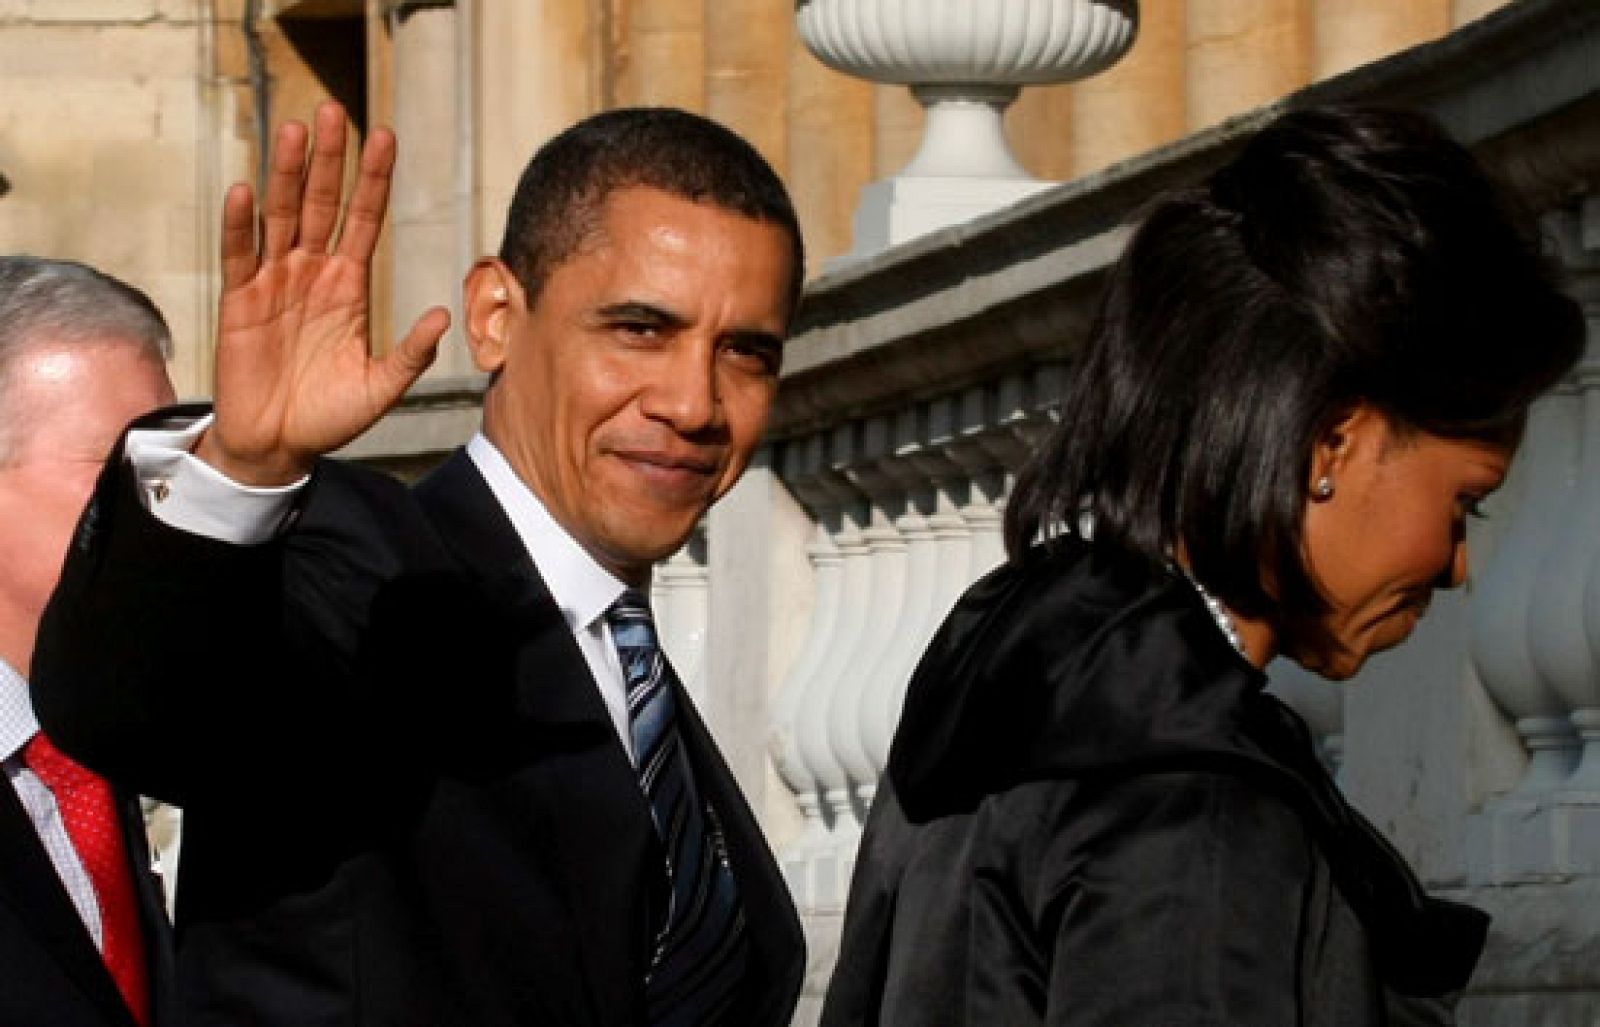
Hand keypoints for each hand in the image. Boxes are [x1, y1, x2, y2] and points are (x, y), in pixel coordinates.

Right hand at [195, 102, 450, 484]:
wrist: (279, 447)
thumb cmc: (331, 416)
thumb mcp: (381, 387)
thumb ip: (411, 354)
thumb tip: (444, 316)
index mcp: (350, 286)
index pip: (364, 220)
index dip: (374, 180)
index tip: (386, 136)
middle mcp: (313, 274)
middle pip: (324, 204)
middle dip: (332, 159)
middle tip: (337, 109)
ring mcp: (274, 283)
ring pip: (283, 216)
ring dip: (289, 174)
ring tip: (297, 130)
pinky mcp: (240, 303)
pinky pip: (240, 256)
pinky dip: (242, 224)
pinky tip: (247, 189)